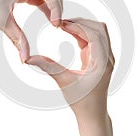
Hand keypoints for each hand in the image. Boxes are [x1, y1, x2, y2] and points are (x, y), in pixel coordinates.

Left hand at [0, 0, 62, 61]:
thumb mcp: (1, 22)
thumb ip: (18, 39)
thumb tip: (26, 59)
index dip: (57, 8)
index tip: (55, 25)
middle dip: (57, 5)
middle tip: (56, 24)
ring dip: (52, 3)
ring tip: (52, 22)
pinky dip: (44, 2)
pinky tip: (45, 14)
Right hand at [27, 18, 113, 135]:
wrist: (93, 113)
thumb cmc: (81, 101)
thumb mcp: (63, 82)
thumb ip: (48, 67)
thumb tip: (29, 58)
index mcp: (103, 63)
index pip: (95, 35)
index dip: (78, 26)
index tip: (62, 25)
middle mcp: (107, 57)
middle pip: (100, 29)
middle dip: (81, 23)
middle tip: (62, 24)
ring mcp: (105, 56)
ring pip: (98, 31)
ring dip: (82, 27)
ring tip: (63, 27)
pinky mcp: (99, 57)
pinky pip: (93, 38)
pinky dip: (81, 33)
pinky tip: (68, 33)